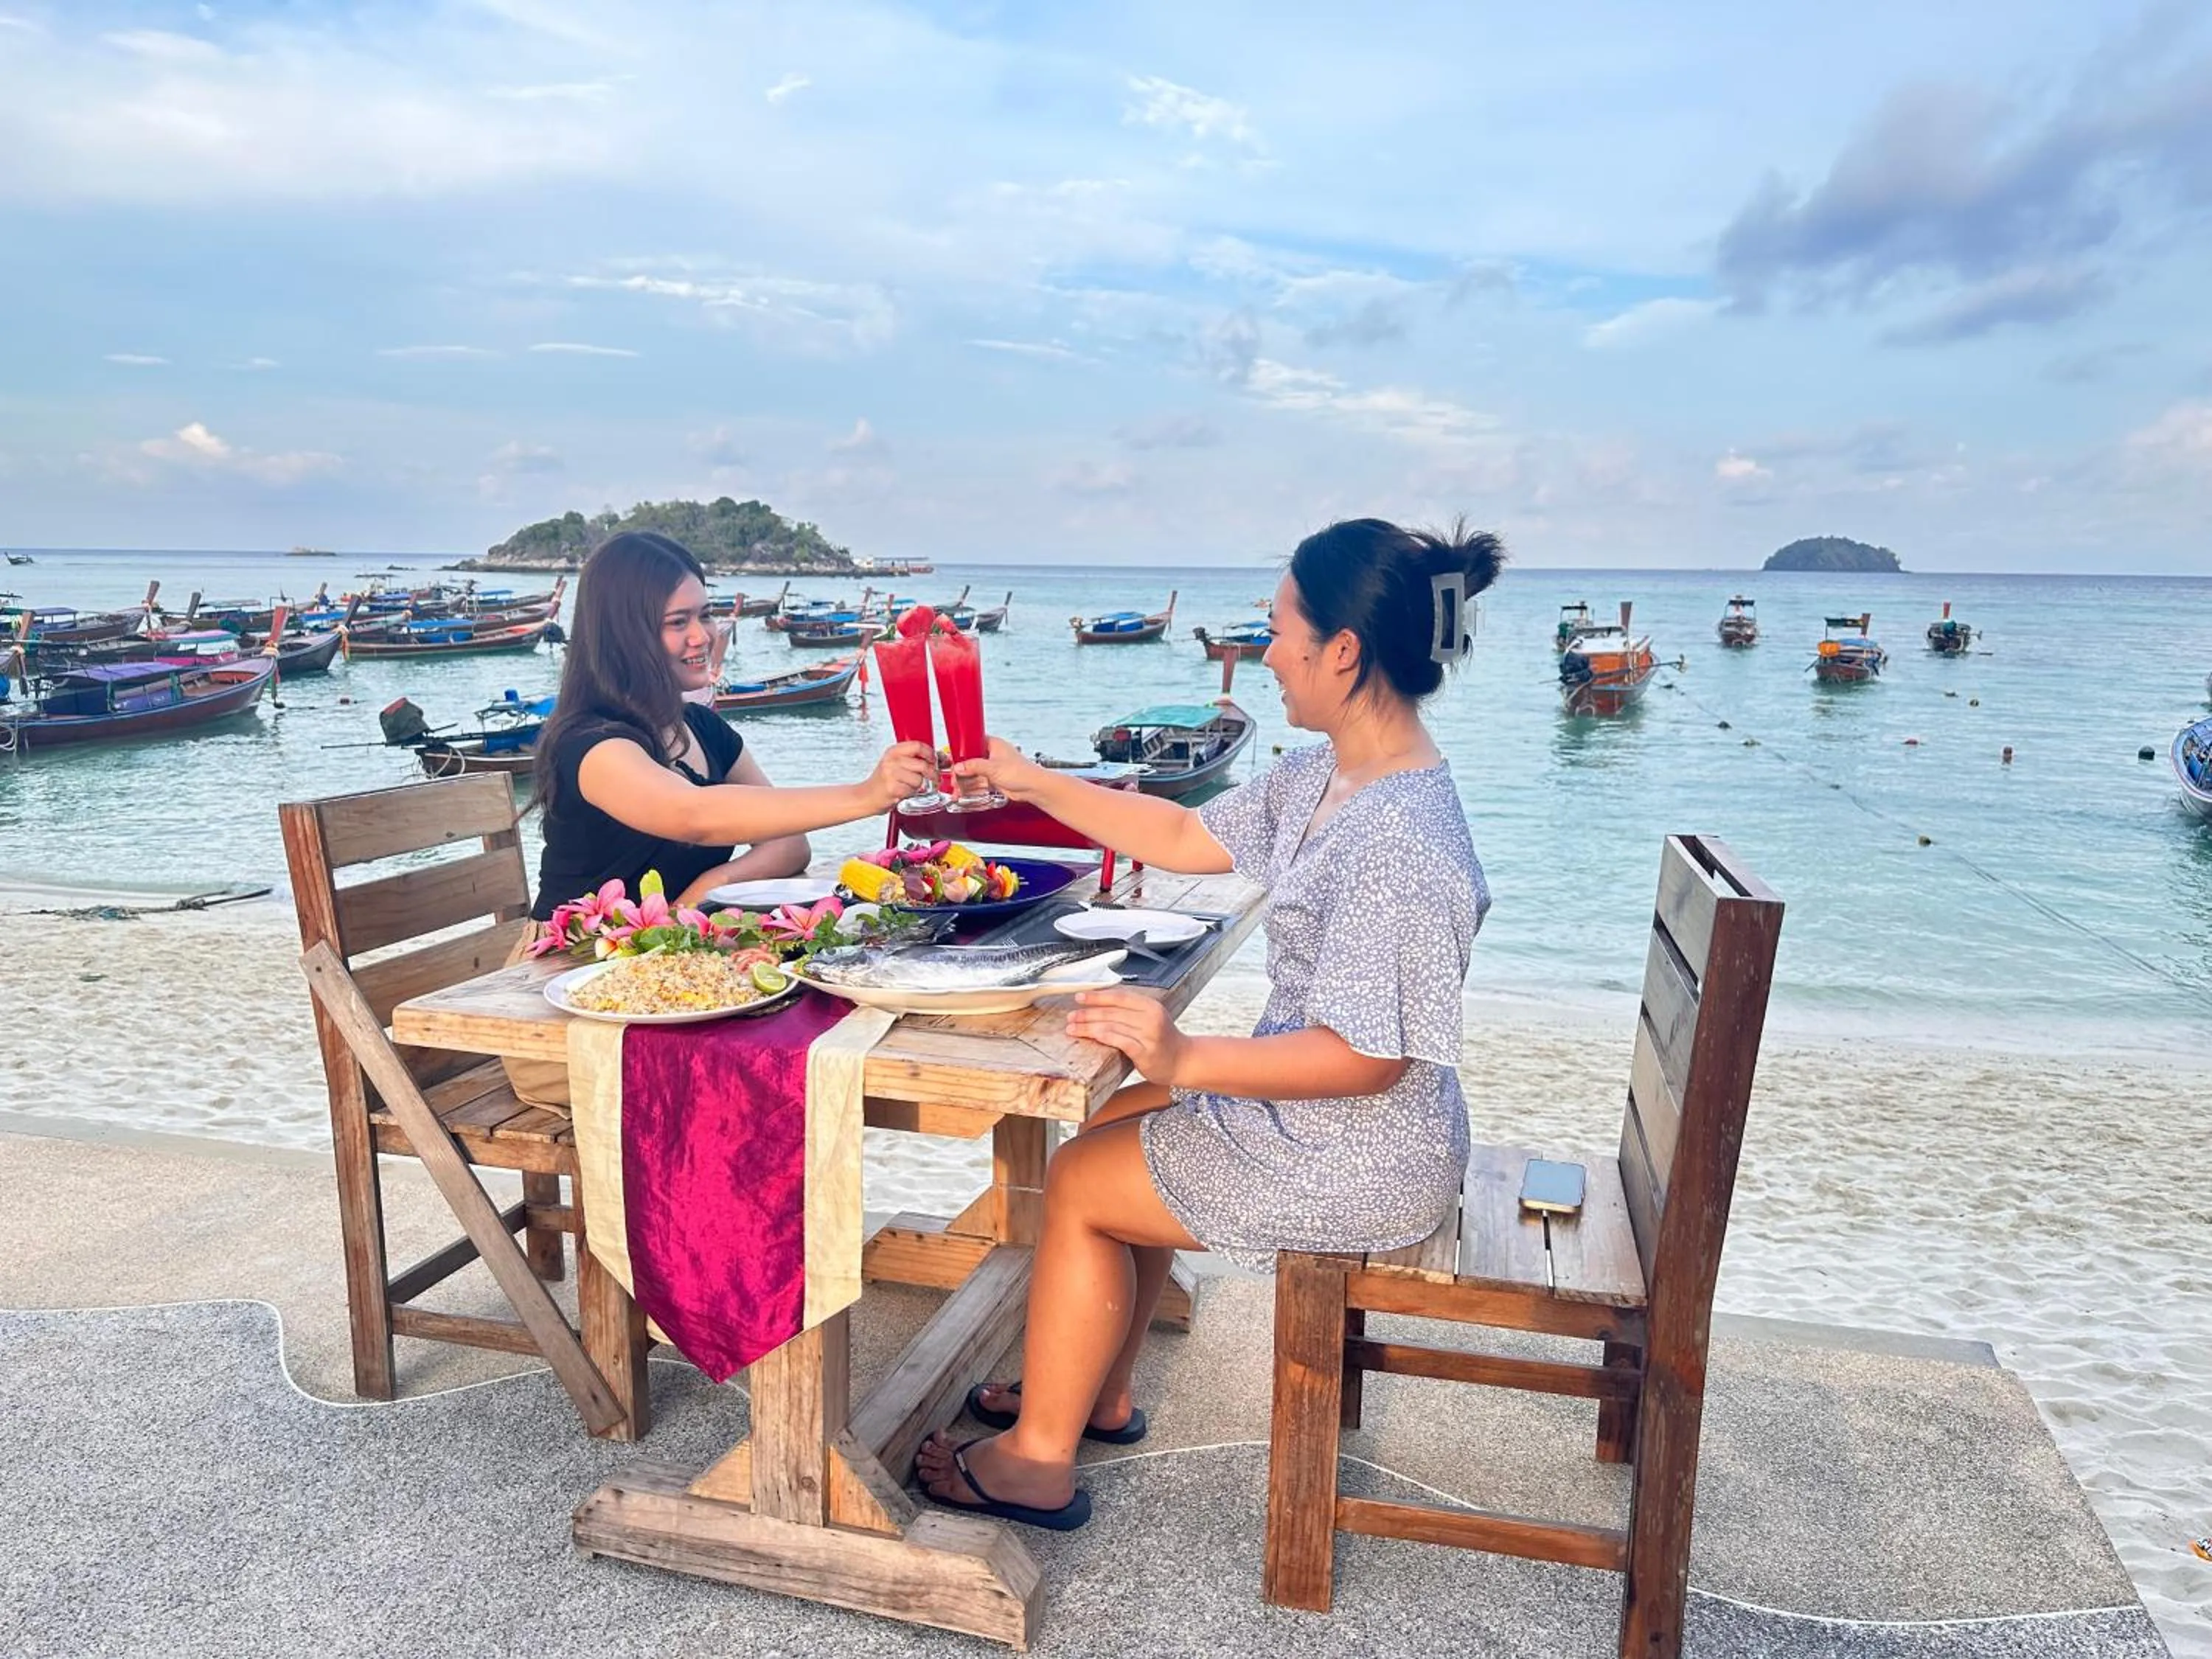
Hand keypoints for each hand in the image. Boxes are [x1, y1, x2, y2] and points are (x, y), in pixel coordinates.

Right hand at [865, 741, 938, 809]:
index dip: (930, 754)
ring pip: (919, 779)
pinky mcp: (893, 788)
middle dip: (932, 773)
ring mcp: (891, 774)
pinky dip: (911, 793)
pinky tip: (903, 792)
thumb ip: (915, 759)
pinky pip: (912, 791)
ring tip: (909, 786)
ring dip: (919, 785)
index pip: (918, 746)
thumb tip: (941, 758)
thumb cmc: (884, 780)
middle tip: (934, 778)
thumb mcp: (896, 763)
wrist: (867, 796)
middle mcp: (891, 760)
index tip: (935, 760)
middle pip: (922, 765)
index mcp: (893, 751)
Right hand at [952, 735, 1050, 802]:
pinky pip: (979, 782)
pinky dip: (972, 787)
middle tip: (953, 779)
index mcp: (993, 744)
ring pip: (974, 773)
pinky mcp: (995, 779)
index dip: (960, 751)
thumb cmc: (1021, 772)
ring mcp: (994, 767)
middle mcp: (993, 754)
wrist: (1033, 787)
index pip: (971, 743)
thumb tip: (959, 766)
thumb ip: (973, 766)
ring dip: (965, 781)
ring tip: (956, 790)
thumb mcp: (992, 768)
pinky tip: (964, 793)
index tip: (952, 759)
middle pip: (970, 761)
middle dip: (961, 771)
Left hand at [1066, 987, 1188, 1085]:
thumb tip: (1100, 1005)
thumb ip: (1130, 1011)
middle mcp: (1150, 1018)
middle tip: (1071, 1016)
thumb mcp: (1151, 1018)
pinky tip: (1091, 1036)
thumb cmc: (1163, 1040)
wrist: (1183, 1060)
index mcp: (1150, 1005)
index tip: (1079, 997)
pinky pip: (1119, 1041)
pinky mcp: (1145, 1052)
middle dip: (1087, 1013)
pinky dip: (1103, 1036)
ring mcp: (1148, 1035)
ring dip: (1088, 1027)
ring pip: (1111, 1026)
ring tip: (1072, 1028)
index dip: (1097, 996)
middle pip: (1111, 1012)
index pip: (1119, 996)